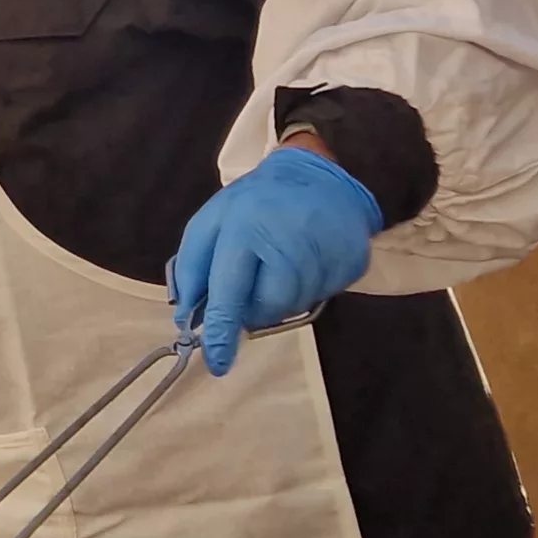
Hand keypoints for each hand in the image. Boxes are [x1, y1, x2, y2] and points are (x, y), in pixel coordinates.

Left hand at [167, 145, 383, 376]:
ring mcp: (324, 250)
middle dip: (254, 309)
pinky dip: (308, 289)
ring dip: (281, 298)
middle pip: (267, 306)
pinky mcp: (351, 259)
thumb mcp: (210, 221)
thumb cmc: (254, 202)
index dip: (222, 332)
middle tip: (252, 286)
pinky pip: (323, 296)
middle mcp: (287, 239)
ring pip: (296, 305)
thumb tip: (186, 317)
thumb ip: (191, 268)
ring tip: (278, 264)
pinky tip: (304, 261)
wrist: (317, 175)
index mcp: (244, 227)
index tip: (217, 363)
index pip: (229, 292)